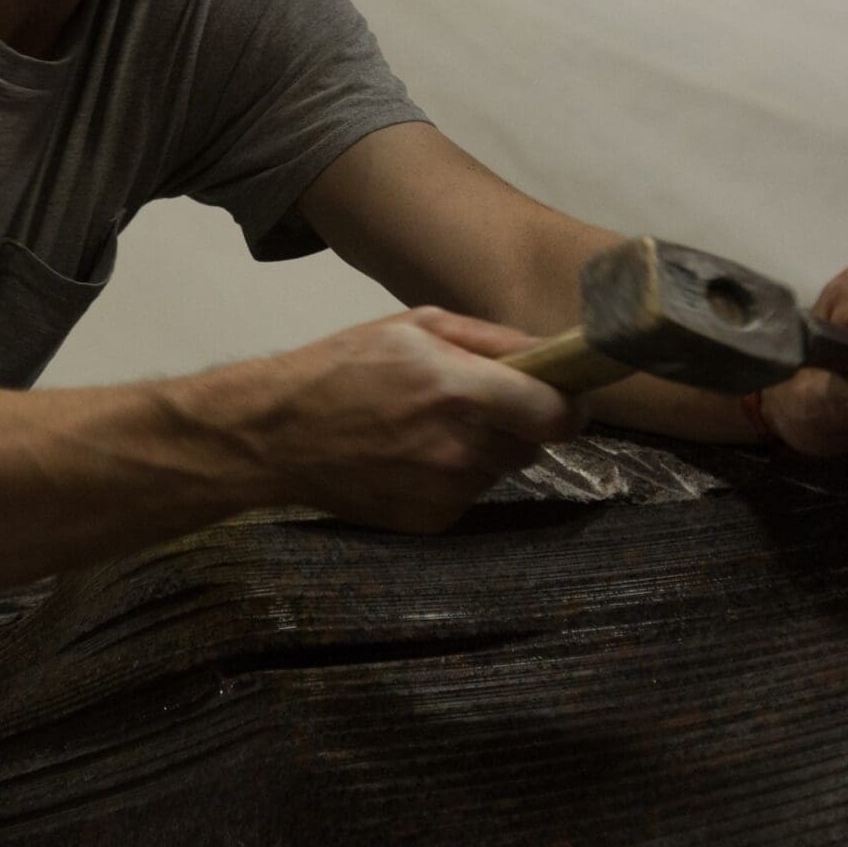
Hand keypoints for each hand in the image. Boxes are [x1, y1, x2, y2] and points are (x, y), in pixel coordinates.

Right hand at [251, 307, 583, 532]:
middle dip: (520, 421)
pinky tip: (413, 454)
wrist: (278, 435)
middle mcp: (463, 448)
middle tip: (476, 401)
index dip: (569, 403)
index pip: (558, 414)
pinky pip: (471, 493)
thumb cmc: (344, 366)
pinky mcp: (433, 520)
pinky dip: (456, 474)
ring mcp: (449, 492)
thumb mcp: (415, 325)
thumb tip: (549, 350)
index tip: (561, 394)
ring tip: (432, 425)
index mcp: (462, 391)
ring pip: (503, 467)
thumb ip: (490, 338)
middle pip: (535, 442)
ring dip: (486, 447)